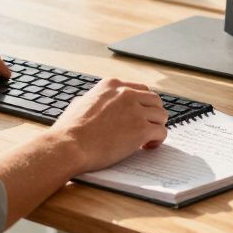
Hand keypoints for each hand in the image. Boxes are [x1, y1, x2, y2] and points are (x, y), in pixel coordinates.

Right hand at [45, 78, 168, 172]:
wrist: (70, 145)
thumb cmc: (70, 129)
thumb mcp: (80, 103)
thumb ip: (94, 99)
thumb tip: (94, 103)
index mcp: (112, 85)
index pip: (140, 89)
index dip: (142, 104)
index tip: (139, 115)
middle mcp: (126, 94)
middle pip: (154, 100)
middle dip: (152, 114)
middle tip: (146, 127)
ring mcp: (135, 111)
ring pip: (161, 115)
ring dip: (156, 127)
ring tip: (147, 139)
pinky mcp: (141, 130)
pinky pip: (162, 132)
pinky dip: (158, 140)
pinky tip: (147, 146)